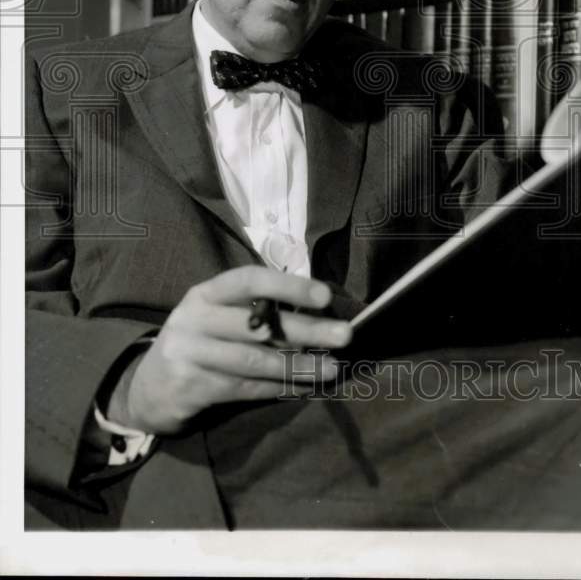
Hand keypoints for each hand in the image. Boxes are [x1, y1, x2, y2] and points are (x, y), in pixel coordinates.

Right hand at [106, 266, 352, 434]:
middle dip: (306, 329)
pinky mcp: (191, 388)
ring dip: (299, 365)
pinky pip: (245, 388)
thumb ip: (254, 311)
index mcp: (205, 293)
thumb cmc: (198, 344)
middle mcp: (194, 318)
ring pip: (255, 361)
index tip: (325, 295)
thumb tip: (317, 312)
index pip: (249, 280)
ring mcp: (189, 354)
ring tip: (332, 368)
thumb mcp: (215, 317)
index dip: (287, 286)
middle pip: (257, 324)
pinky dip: (278, 388)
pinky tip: (304, 387)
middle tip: (345, 335)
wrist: (146, 389)